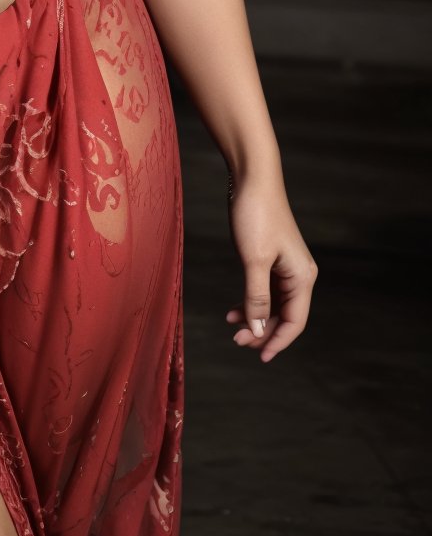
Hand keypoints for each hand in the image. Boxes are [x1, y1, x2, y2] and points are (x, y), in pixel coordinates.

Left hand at [224, 171, 317, 362]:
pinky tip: (233, 310)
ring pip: (274, 304)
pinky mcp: (272, 257)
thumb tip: (258, 330)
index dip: (278, 342)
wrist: (252, 177)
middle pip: (285, 316)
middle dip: (263, 332)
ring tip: (233, 328)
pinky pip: (266, 290)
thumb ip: (256, 297)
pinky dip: (251, 302)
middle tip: (237, 341)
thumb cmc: (255, 214)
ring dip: (255, 318)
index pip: (295, 322)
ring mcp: (286, 265)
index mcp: (302, 277)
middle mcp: (299, 274)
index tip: (260, 358)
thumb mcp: (253, 260)